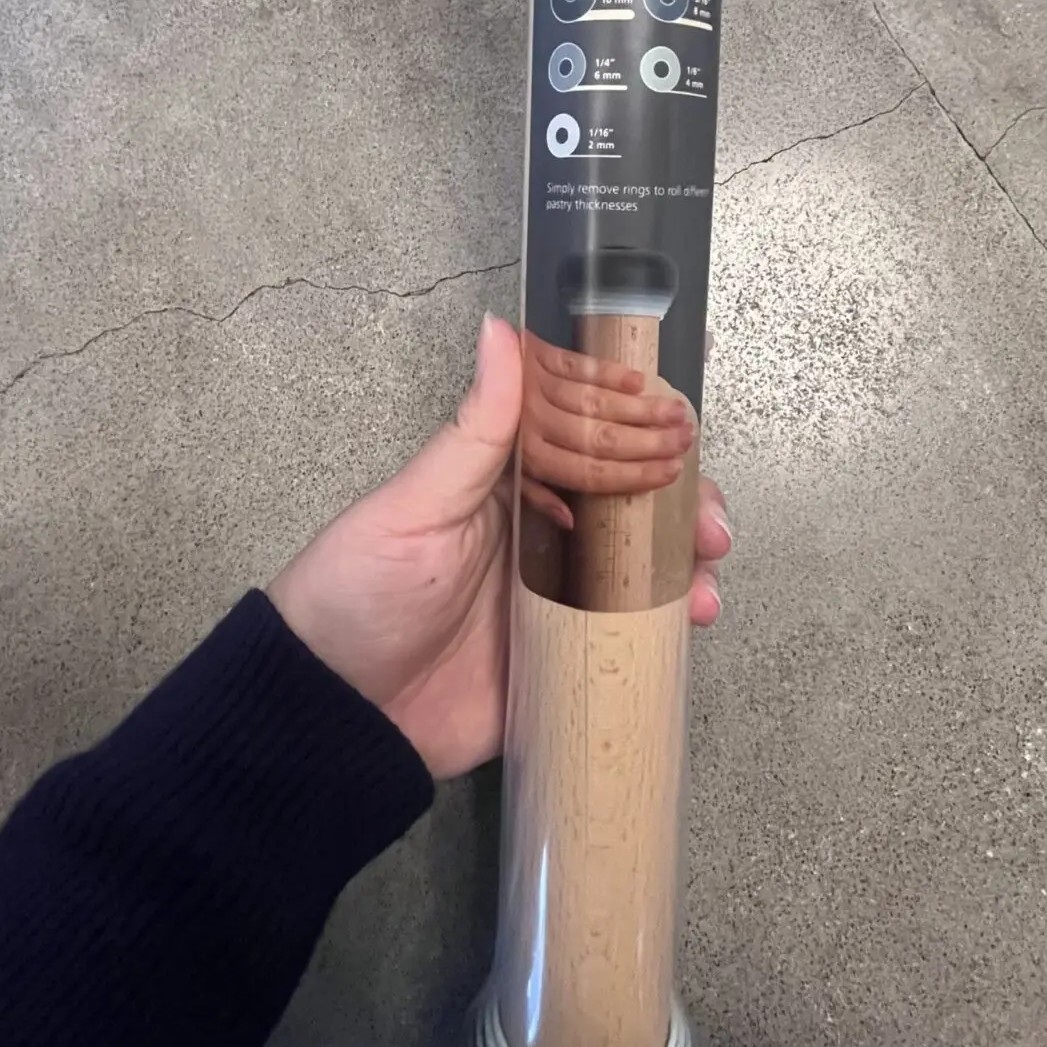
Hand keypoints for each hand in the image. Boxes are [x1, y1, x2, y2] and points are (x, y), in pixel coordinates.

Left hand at [267, 315, 730, 777]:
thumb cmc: (355, 597)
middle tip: (707, 511)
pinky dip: (673, 620)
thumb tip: (500, 331)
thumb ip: (476, 429)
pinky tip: (696, 615)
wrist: (338, 715)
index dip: (640, 419)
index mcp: (503, 483)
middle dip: (683, 495)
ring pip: (644, 562)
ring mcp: (556, 595)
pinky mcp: (564, 655)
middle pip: (632, 499)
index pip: (585, 434)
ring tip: (709, 563)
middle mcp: (537, 533)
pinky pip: (633, 631)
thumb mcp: (415, 507)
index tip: (683, 409)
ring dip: (688, 555)